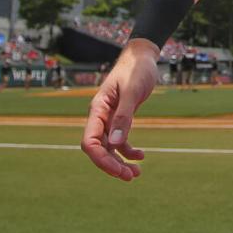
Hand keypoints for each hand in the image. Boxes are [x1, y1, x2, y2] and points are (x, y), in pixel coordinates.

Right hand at [81, 39, 159, 181]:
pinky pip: (120, 140)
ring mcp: (109, 118)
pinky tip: (141, 156)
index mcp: (98, 109)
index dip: (100, 159)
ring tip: (137, 174)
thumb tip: (115, 143)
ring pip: (109, 147)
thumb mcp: (132, 91)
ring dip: (120, 162)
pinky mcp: (120, 117)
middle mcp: (100, 116)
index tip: (118, 171)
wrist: (142, 56)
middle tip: (131, 177)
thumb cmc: (136, 69)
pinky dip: (129, 150)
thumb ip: (124, 116)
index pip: (90, 141)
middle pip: (99, 148)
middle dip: (111, 165)